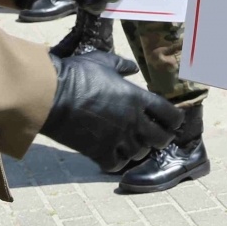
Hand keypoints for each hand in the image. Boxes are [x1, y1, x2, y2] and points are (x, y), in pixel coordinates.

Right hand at [41, 53, 181, 172]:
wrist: (51, 96)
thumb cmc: (77, 74)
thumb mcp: (103, 61)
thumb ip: (122, 65)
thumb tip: (133, 68)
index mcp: (137, 97)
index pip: (170, 114)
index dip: (175, 119)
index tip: (172, 121)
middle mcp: (132, 120)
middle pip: (161, 138)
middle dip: (162, 138)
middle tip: (156, 136)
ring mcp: (117, 138)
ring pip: (140, 153)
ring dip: (138, 149)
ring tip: (132, 143)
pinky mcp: (100, 152)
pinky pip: (118, 164)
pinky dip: (118, 161)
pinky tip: (113, 154)